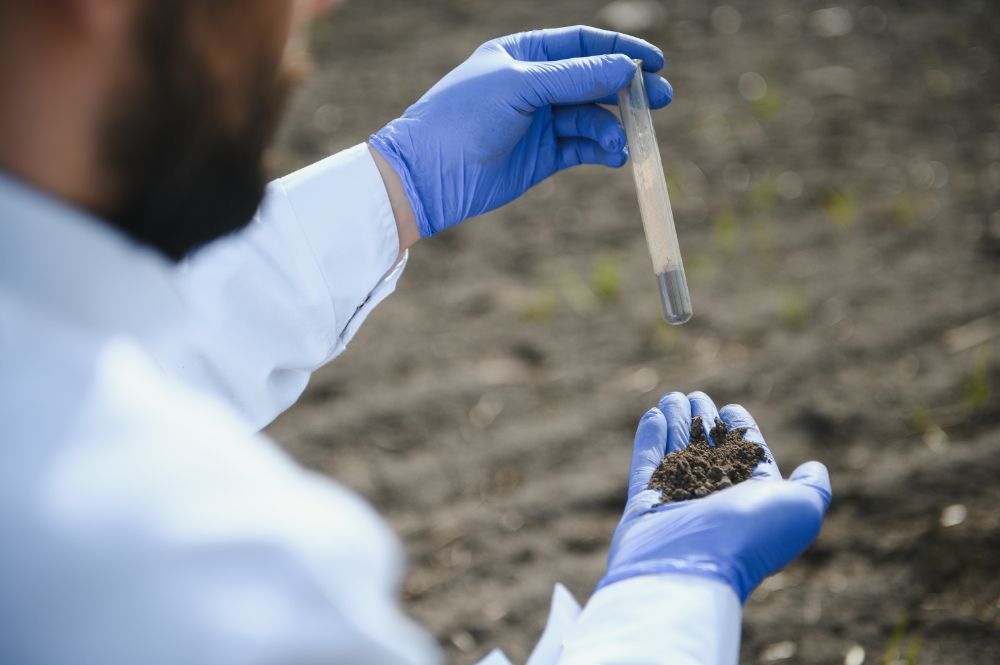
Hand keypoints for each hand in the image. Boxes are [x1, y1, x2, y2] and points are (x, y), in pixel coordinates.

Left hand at [369, 25, 672, 236]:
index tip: (655, 62)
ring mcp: (540, 122)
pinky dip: (602, 150)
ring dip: (614, 128)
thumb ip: (574, 78)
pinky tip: (616, 156)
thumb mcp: (519, 87)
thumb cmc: (463, 117)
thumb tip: (627, 69)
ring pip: (592, 118)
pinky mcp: (543, 157)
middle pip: (594, 81)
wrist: (430, 175)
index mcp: (524, 54)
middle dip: (629, 91)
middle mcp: (535, 85)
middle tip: (663, 99)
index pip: (582, 44)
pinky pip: (583, 148)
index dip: (620, 52)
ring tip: (625, 144)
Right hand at [599, 391, 831, 602]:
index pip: (747, 457)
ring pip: (677, 452)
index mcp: (752, 501)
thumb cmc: (750, 534)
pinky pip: (647, 463)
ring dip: (676, 421)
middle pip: (709, 450)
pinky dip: (649, 438)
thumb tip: (814, 467)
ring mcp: (678, 501)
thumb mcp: (800, 508)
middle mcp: (715, 502)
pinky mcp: (645, 502)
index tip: (731, 408)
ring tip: (672, 396)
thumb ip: (813, 486)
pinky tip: (653, 414)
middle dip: (704, 421)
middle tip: (697, 395)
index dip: (741, 430)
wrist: (694, 565)